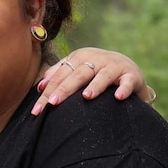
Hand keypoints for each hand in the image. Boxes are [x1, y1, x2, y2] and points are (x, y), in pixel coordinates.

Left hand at [31, 47, 150, 115]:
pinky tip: (118, 97)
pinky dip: (123, 89)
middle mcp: (96, 59)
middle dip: (64, 89)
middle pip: (77, 75)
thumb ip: (58, 75)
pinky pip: (127, 82)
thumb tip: (40, 87)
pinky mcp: (131, 75)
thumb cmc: (95, 72)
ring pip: (103, 75)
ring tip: (86, 97)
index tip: (36, 110)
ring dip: (95, 86)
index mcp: (79, 57)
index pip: (59, 76)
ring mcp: (114, 66)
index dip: (47, 92)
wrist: (128, 69)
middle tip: (52, 103)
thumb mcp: (76, 70)